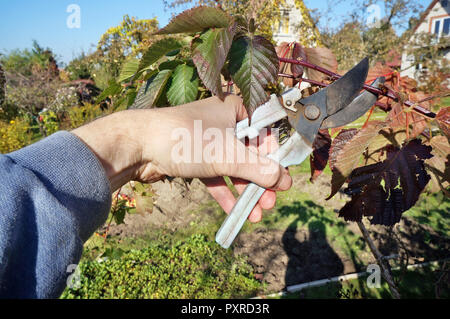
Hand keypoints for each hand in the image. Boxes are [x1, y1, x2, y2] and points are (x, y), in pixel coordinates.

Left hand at [72, 95, 291, 221]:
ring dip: (245, 191)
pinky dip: (225, 192)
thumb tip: (286, 181)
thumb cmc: (185, 139)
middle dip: (260, 181)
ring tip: (257, 214)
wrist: (137, 146)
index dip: (275, 156)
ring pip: (233, 167)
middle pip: (250, 154)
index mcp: (234, 109)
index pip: (265, 131)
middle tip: (270, 203)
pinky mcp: (194, 157)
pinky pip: (215, 175)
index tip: (282, 178)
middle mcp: (222, 122)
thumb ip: (258, 169)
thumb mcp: (228, 155)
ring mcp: (207, 141)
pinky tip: (235, 212)